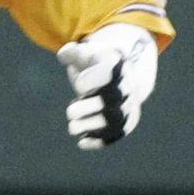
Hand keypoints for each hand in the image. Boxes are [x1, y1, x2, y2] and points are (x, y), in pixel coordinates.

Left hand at [56, 24, 157, 149]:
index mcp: (117, 66)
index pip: (106, 75)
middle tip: (71, 111)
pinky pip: (117, 134)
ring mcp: (129, 105)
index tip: (79, 84)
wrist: (120, 77)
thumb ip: (72, 53)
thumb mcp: (85, 54)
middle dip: (85, 108)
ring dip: (89, 126)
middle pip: (110, 100)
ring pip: (114, 120)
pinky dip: (99, 141)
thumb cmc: (95, 64)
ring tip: (73, 127)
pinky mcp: (127, 122)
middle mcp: (127, 87)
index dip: (89, 81)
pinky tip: (82, 142)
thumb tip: (65, 54)